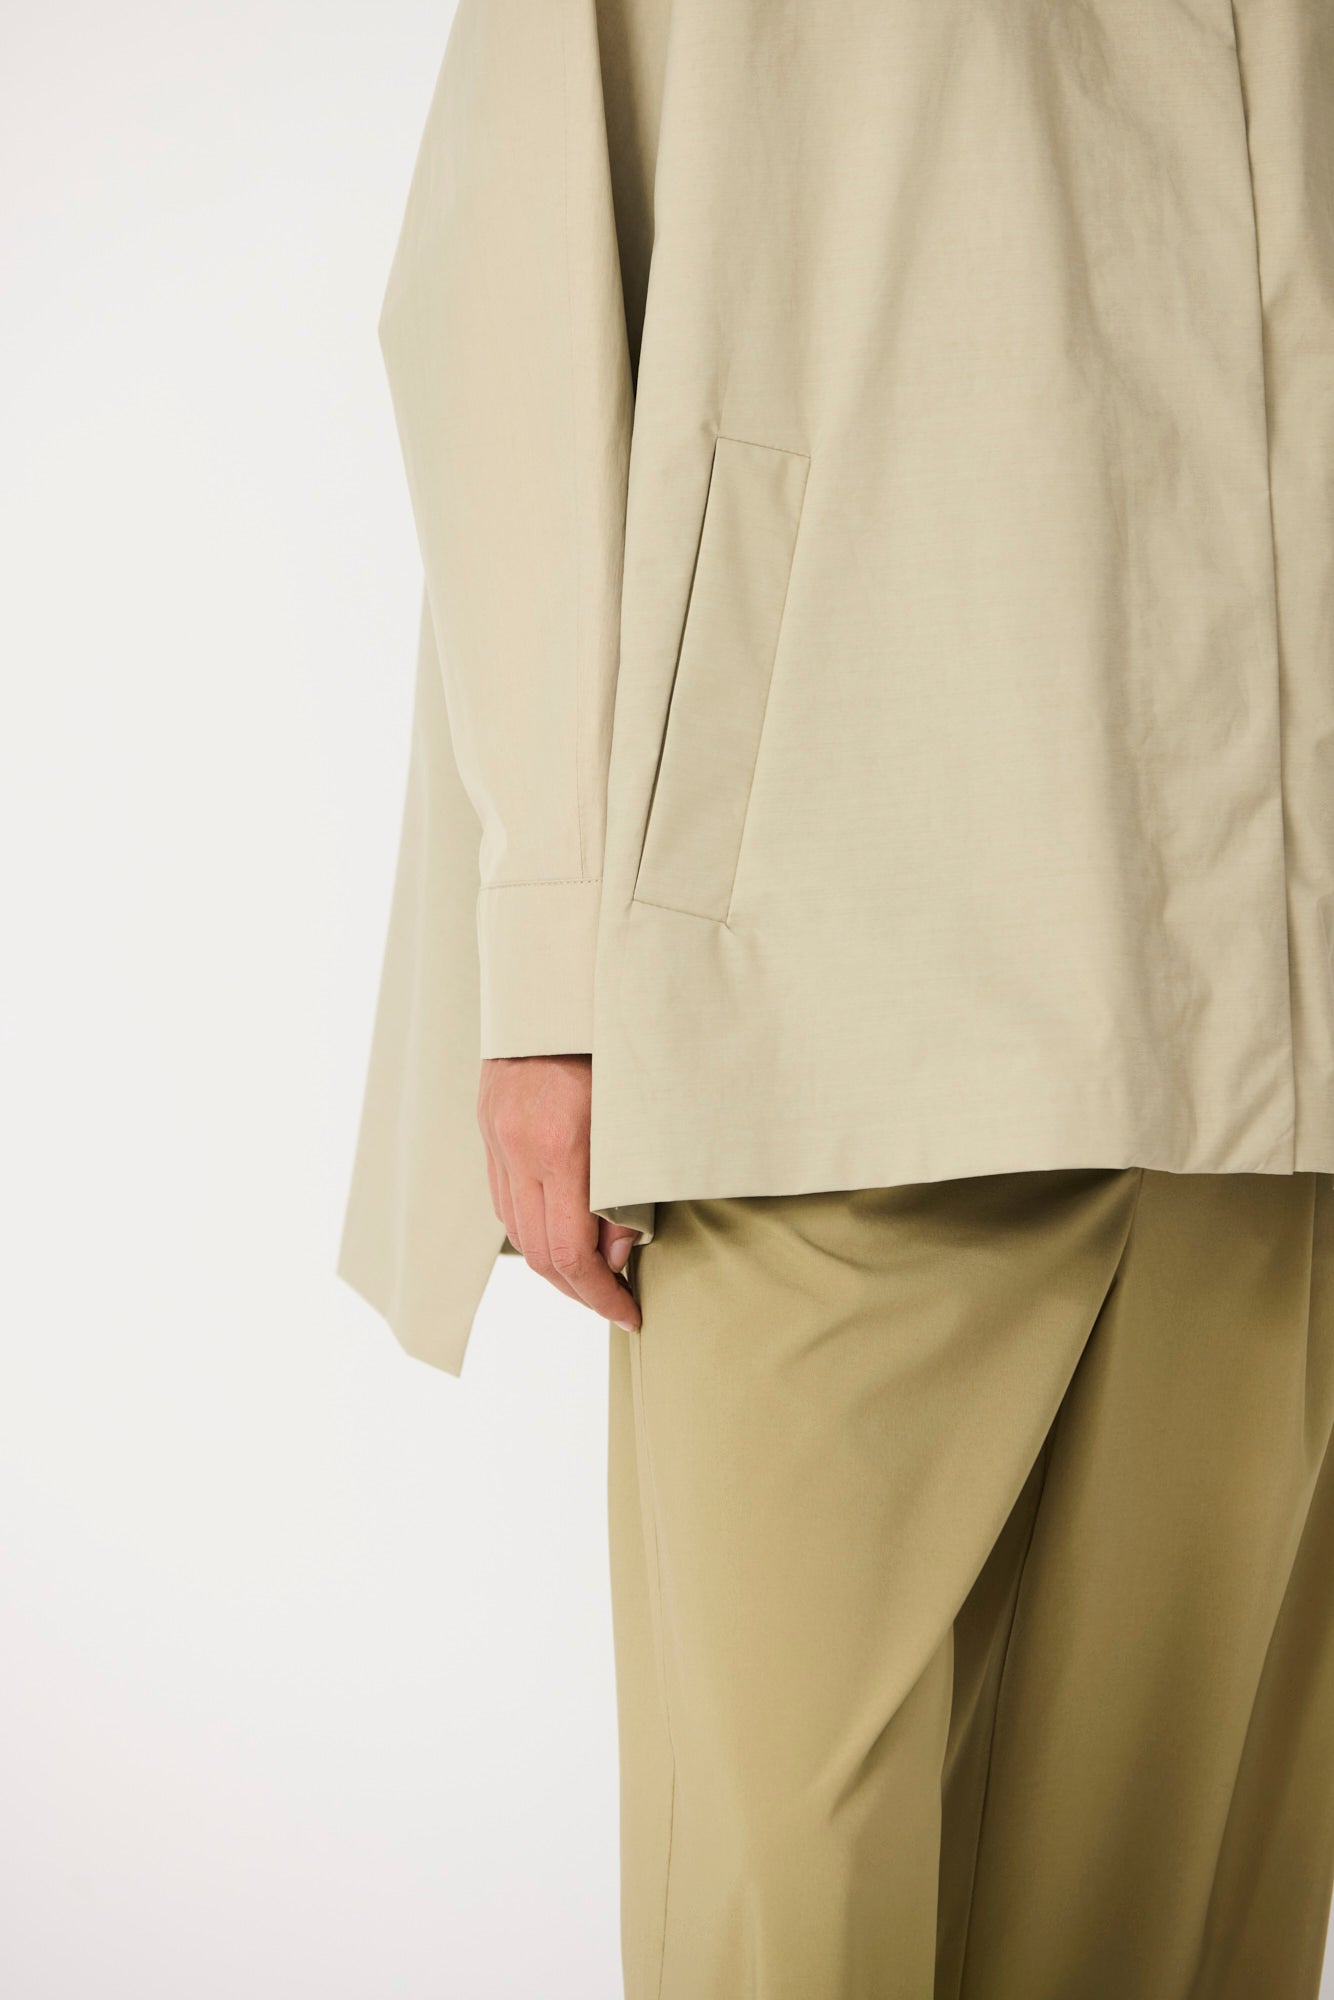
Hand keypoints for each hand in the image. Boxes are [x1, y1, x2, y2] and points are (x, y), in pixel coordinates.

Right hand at [477, 1055, 641, 1329]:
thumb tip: (618, 1252)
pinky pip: (504, 1198)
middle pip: (538, 1252)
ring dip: (553, 1263)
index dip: (600, 1295)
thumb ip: (629, 1187)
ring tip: (593, 1273)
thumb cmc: (612, 1041)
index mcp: (560, 1146)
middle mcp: (518, 1148)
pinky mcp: (488, 1127)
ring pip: (516, 1230)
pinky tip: (560, 1229)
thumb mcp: (636, 1114)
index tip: (629, 1313)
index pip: (570, 1252)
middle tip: (615, 1303)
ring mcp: (496, 1138)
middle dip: (579, 1289)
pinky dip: (533, 1225)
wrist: (557, 981)